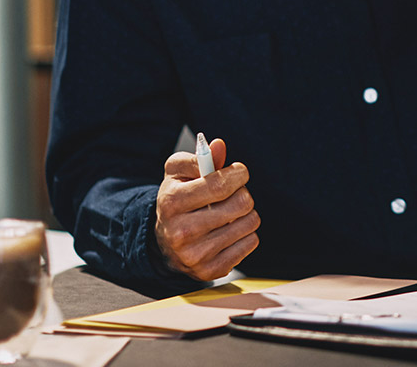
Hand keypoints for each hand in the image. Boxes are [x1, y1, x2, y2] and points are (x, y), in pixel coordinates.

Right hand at [154, 137, 260, 280]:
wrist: (165, 242)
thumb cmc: (177, 200)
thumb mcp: (179, 173)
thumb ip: (200, 157)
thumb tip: (218, 146)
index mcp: (172, 202)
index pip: (220, 184)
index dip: (238, 173)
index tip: (238, 172)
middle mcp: (181, 232)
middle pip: (241, 203)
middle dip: (242, 193)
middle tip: (229, 196)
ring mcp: (196, 255)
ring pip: (250, 222)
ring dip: (245, 214)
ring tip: (228, 214)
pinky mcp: (211, 270)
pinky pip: (251, 242)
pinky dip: (245, 234)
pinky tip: (228, 232)